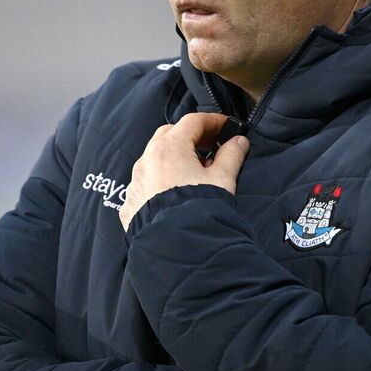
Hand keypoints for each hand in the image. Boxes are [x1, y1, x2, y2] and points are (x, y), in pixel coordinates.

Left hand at [119, 113, 249, 230]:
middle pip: (168, 135)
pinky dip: (160, 181)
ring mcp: (136, 183)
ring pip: (154, 159)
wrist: (178, 248)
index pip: (192, 122)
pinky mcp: (131, 204)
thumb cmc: (200, 210)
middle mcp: (146, 161)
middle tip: (210, 145)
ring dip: (173, 158)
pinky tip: (175, 192)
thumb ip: (231, 156)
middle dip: (190, 136)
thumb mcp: (222, 179)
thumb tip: (239, 142)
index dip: (212, 121)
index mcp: (169, 149)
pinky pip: (145, 184)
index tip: (226, 127)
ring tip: (195, 171)